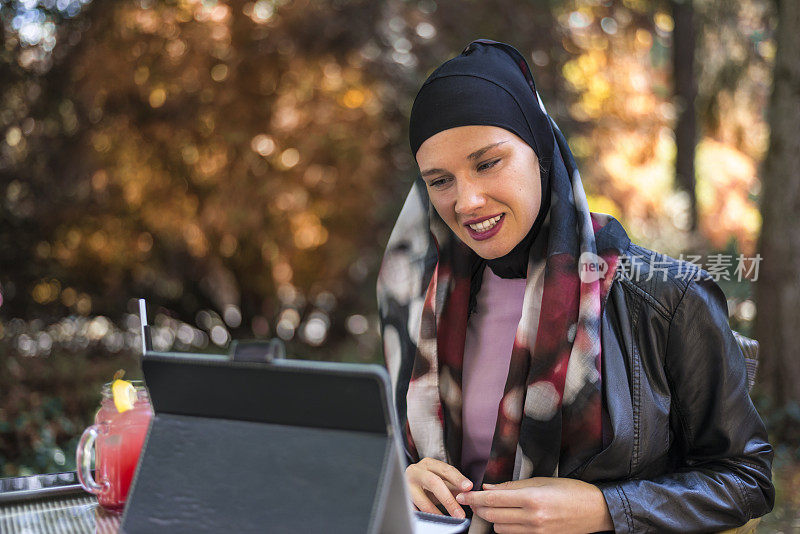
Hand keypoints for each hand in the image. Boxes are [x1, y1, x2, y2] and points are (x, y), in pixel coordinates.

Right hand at [405, 457, 472, 518]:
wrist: (400, 479)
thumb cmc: (425, 481)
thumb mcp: (439, 479)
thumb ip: (453, 485)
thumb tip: (468, 493)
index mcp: (429, 464)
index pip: (445, 469)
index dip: (457, 478)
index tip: (468, 487)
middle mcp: (416, 471)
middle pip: (433, 482)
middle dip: (448, 499)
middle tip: (460, 513)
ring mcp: (406, 484)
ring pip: (421, 499)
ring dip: (436, 512)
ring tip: (447, 520)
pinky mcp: (401, 498)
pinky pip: (412, 509)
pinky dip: (423, 516)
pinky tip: (432, 521)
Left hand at [455, 477, 612, 533]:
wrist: (596, 511)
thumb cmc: (571, 490)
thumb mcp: (541, 481)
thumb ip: (512, 486)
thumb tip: (488, 488)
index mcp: (532, 498)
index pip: (493, 500)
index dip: (474, 498)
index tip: (462, 495)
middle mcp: (532, 518)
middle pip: (493, 517)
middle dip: (480, 509)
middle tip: (474, 500)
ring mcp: (536, 532)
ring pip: (500, 529)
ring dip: (493, 519)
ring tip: (494, 508)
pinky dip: (507, 527)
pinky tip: (509, 518)